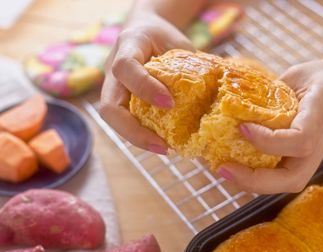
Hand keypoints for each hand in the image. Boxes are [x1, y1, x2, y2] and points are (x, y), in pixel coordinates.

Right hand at [99, 11, 193, 153]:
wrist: (143, 32)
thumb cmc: (162, 37)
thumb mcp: (177, 43)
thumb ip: (186, 65)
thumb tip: (214, 98)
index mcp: (127, 46)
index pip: (126, 67)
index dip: (144, 87)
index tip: (169, 103)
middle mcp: (112, 70)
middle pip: (108, 107)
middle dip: (133, 131)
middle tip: (162, 145)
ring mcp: (112, 88)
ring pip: (113, 120)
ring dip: (137, 138)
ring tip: (165, 148)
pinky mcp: (119, 101)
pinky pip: (125, 121)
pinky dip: (142, 134)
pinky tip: (163, 142)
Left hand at [217, 57, 322, 193]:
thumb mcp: (301, 75)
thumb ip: (272, 90)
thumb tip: (235, 101)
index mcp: (320, 115)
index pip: (298, 140)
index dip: (267, 140)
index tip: (242, 127)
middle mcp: (319, 143)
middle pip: (291, 179)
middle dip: (253, 180)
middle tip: (223, 168)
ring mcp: (315, 154)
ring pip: (287, 183)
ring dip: (253, 183)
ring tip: (224, 169)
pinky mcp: (308, 157)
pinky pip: (283, 173)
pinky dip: (259, 174)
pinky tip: (238, 165)